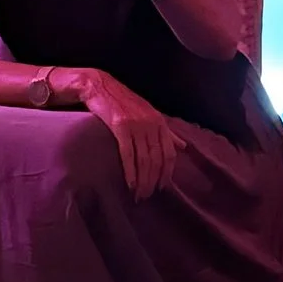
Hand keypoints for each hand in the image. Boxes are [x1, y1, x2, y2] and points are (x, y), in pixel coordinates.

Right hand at [59, 64, 176, 197]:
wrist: (100, 86)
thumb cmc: (124, 102)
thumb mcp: (149, 114)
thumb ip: (166, 131)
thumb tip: (182, 147)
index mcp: (160, 122)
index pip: (169, 153)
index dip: (167, 173)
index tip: (162, 187)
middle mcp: (151, 124)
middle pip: (157, 159)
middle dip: (153, 181)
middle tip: (147, 196)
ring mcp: (136, 125)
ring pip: (144, 159)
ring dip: (142, 180)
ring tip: (139, 195)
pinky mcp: (120, 126)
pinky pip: (128, 154)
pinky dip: (130, 172)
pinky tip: (130, 184)